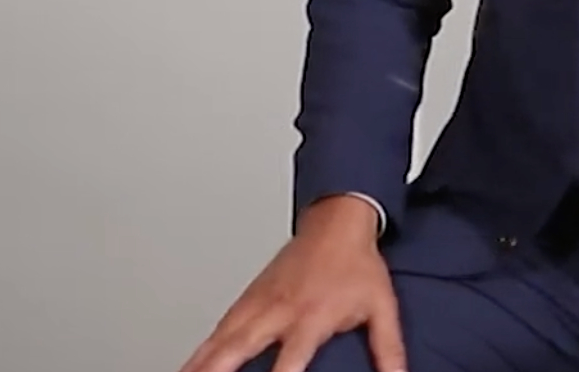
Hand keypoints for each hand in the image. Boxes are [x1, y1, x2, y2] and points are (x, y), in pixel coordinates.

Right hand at [178, 196, 406, 371]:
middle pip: (239, 348)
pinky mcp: (249, 297)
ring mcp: (259, 302)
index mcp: (311, 317)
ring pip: (220, 339)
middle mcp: (279, 310)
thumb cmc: (356, 265)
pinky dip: (201, 348)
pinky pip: (219, 327)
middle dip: (217, 371)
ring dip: (200, 363)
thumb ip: (389, 350)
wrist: (338, 221)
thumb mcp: (382, 308)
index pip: (290, 361)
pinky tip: (189, 364)